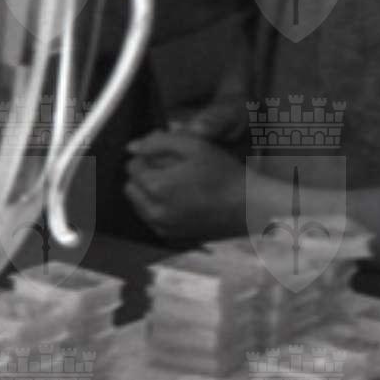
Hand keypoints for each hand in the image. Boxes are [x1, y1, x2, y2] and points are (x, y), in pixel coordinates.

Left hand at [124, 128, 245, 242]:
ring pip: (139, 205)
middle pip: (131, 186)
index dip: (148, 155)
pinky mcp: (173, 237)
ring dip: (149, 192)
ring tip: (177, 183)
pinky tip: (180, 199)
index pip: (132, 166)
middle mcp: (154, 212)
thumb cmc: (223, 173)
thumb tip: (132, 147)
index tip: (167, 155)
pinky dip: (159, 208)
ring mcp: (163, 227)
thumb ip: (157, 142)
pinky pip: (152, 219)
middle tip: (171, 168)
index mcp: (156, 187)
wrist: (247, 206)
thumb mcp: (192, 145)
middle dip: (145, 174)